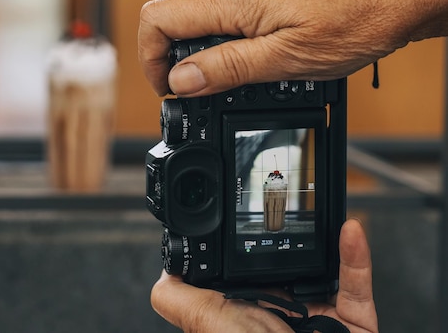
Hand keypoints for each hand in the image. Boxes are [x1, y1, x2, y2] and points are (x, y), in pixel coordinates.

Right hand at [138, 0, 447, 96]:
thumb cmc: (355, 20)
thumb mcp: (286, 59)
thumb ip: (227, 68)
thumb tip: (180, 80)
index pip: (158, 19)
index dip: (150, 59)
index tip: (170, 89)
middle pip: (175, 21)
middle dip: (182, 62)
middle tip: (209, 92)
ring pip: (201, 20)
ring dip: (209, 54)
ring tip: (244, 76)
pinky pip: (226, 14)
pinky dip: (228, 41)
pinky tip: (258, 58)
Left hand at [150, 219, 378, 332]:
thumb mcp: (206, 323)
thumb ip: (181, 299)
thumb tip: (164, 273)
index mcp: (249, 310)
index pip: (250, 267)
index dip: (250, 241)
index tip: (249, 211)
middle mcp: (283, 312)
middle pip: (292, 262)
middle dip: (296, 234)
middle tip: (292, 201)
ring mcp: (319, 318)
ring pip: (327, 268)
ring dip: (329, 241)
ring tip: (320, 211)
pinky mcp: (351, 324)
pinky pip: (357, 284)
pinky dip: (356, 258)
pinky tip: (350, 231)